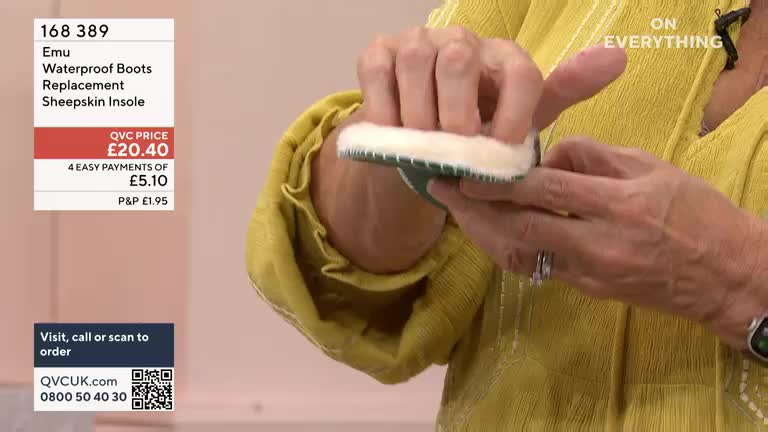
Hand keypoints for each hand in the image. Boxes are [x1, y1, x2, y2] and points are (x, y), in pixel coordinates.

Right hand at [313, 26, 627, 272]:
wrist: (427, 138)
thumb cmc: (480, 129)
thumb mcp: (523, 118)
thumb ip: (565, 91)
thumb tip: (619, 56)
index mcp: (505, 57)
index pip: (520, 73)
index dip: (516, 113)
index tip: (506, 148)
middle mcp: (462, 41)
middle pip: (459, 60)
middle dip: (458, 112)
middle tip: (458, 148)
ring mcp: (417, 44)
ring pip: (416, 62)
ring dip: (420, 112)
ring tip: (425, 145)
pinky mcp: (379, 54)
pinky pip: (376, 71)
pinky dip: (384, 105)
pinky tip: (393, 131)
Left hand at [427, 137, 767, 348]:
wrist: (725, 277)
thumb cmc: (697, 214)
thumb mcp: (653, 168)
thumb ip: (595, 157)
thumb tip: (548, 154)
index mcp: (621, 206)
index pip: (547, 192)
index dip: (500, 184)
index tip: (465, 173)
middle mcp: (600, 245)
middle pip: (521, 229)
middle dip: (475, 211)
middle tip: (442, 190)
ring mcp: (590, 274)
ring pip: (520, 255)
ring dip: (482, 233)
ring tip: (456, 210)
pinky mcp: (587, 290)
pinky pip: (535, 266)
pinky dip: (506, 248)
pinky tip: (487, 231)